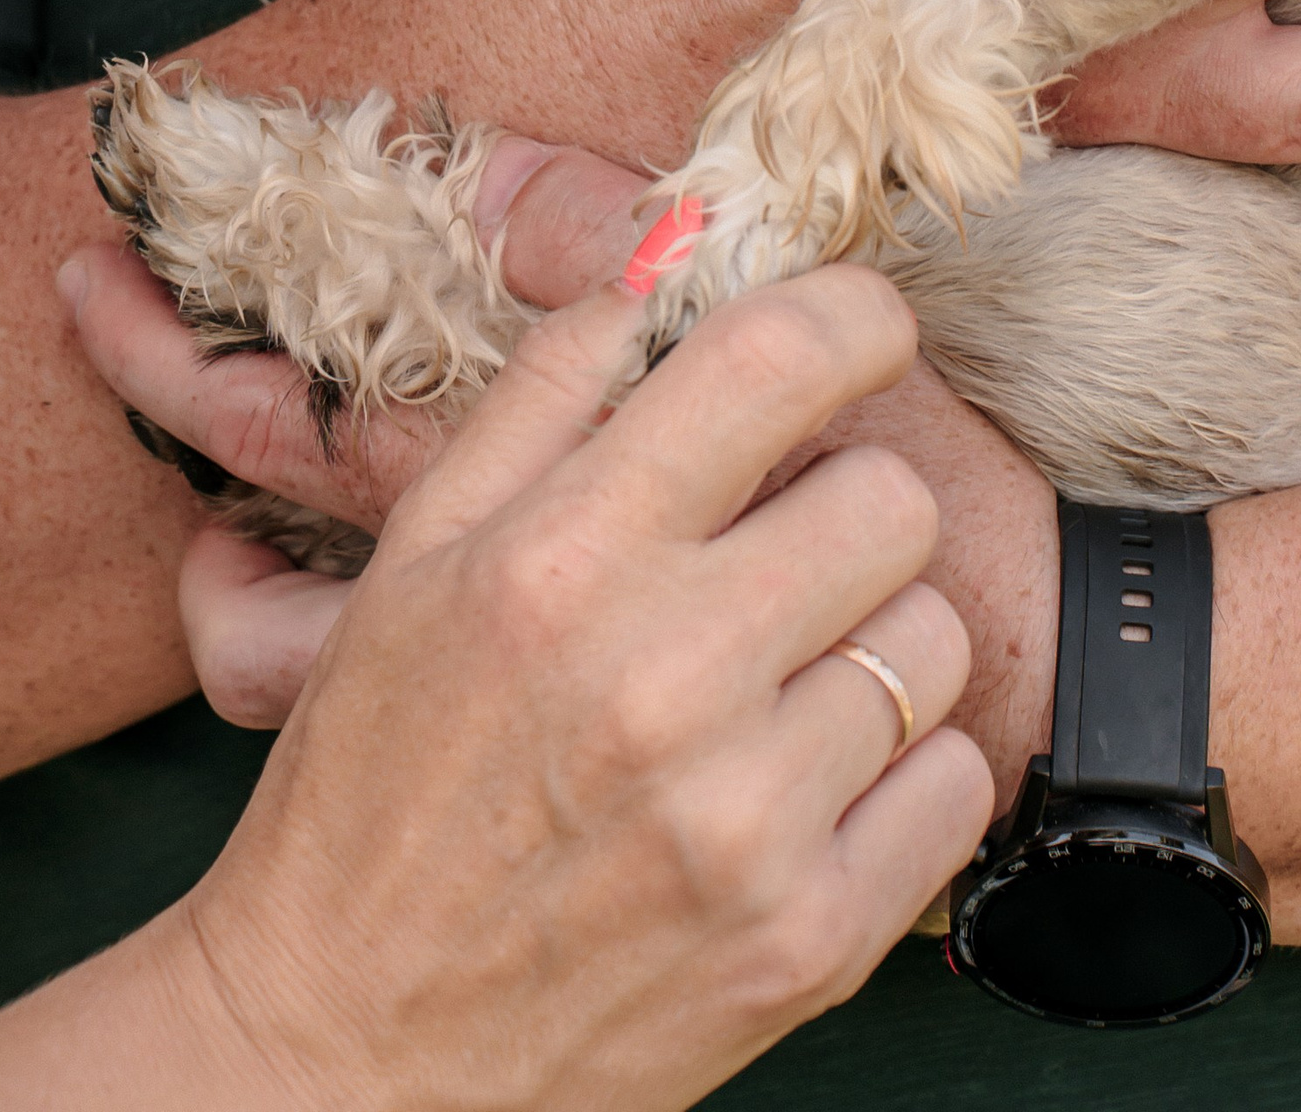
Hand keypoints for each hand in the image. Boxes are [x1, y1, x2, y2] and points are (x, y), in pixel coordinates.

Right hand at [153, 267, 984, 1111]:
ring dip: (870, 645)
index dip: (853, 319)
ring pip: (934, 638)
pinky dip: (901, 776)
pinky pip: (955, 782)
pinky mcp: (809, 941)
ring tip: (774, 685)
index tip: (860, 331)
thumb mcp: (417, 562)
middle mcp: (662, 678)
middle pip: (893, 498)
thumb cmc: (374, 788)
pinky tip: (804, 785)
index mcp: (562, 560)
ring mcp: (747, 820)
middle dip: (847, 503)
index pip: (781, 361)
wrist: (345, 1052)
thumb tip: (658, 266)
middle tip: (780, 551)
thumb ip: (543, 395)